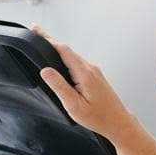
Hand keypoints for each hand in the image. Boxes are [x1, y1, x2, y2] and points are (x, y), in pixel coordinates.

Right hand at [31, 24, 135, 143]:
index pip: (64, 51)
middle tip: (36, 33)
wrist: (118, 123)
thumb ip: (59, 86)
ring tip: (44, 46)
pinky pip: (77, 63)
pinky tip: (59, 61)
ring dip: (58, 50)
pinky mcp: (94, 76)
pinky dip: (66, 59)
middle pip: (68, 50)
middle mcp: (91, 68)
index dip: (49, 39)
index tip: (37, 31)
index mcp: (85, 73)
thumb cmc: (98, 117)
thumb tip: (45, 71)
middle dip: (51, 42)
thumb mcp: (74, 105)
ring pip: (73, 56)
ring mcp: (94, 71)